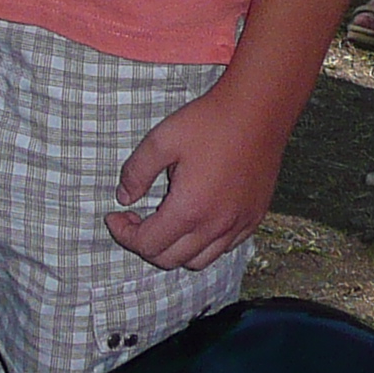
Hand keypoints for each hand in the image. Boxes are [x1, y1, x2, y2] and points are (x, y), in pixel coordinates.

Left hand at [107, 82, 283, 269]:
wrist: (258, 111)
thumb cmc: (209, 122)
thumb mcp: (161, 140)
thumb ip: (136, 172)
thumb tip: (124, 198)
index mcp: (189, 209)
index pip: (148, 244)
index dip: (124, 234)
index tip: (115, 216)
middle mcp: (215, 226)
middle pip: (170, 260)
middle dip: (145, 244)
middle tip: (135, 218)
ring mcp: (238, 225)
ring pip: (199, 261)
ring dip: (174, 249)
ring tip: (165, 222)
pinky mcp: (254, 218)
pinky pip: (224, 248)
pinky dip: (203, 244)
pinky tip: (196, 218)